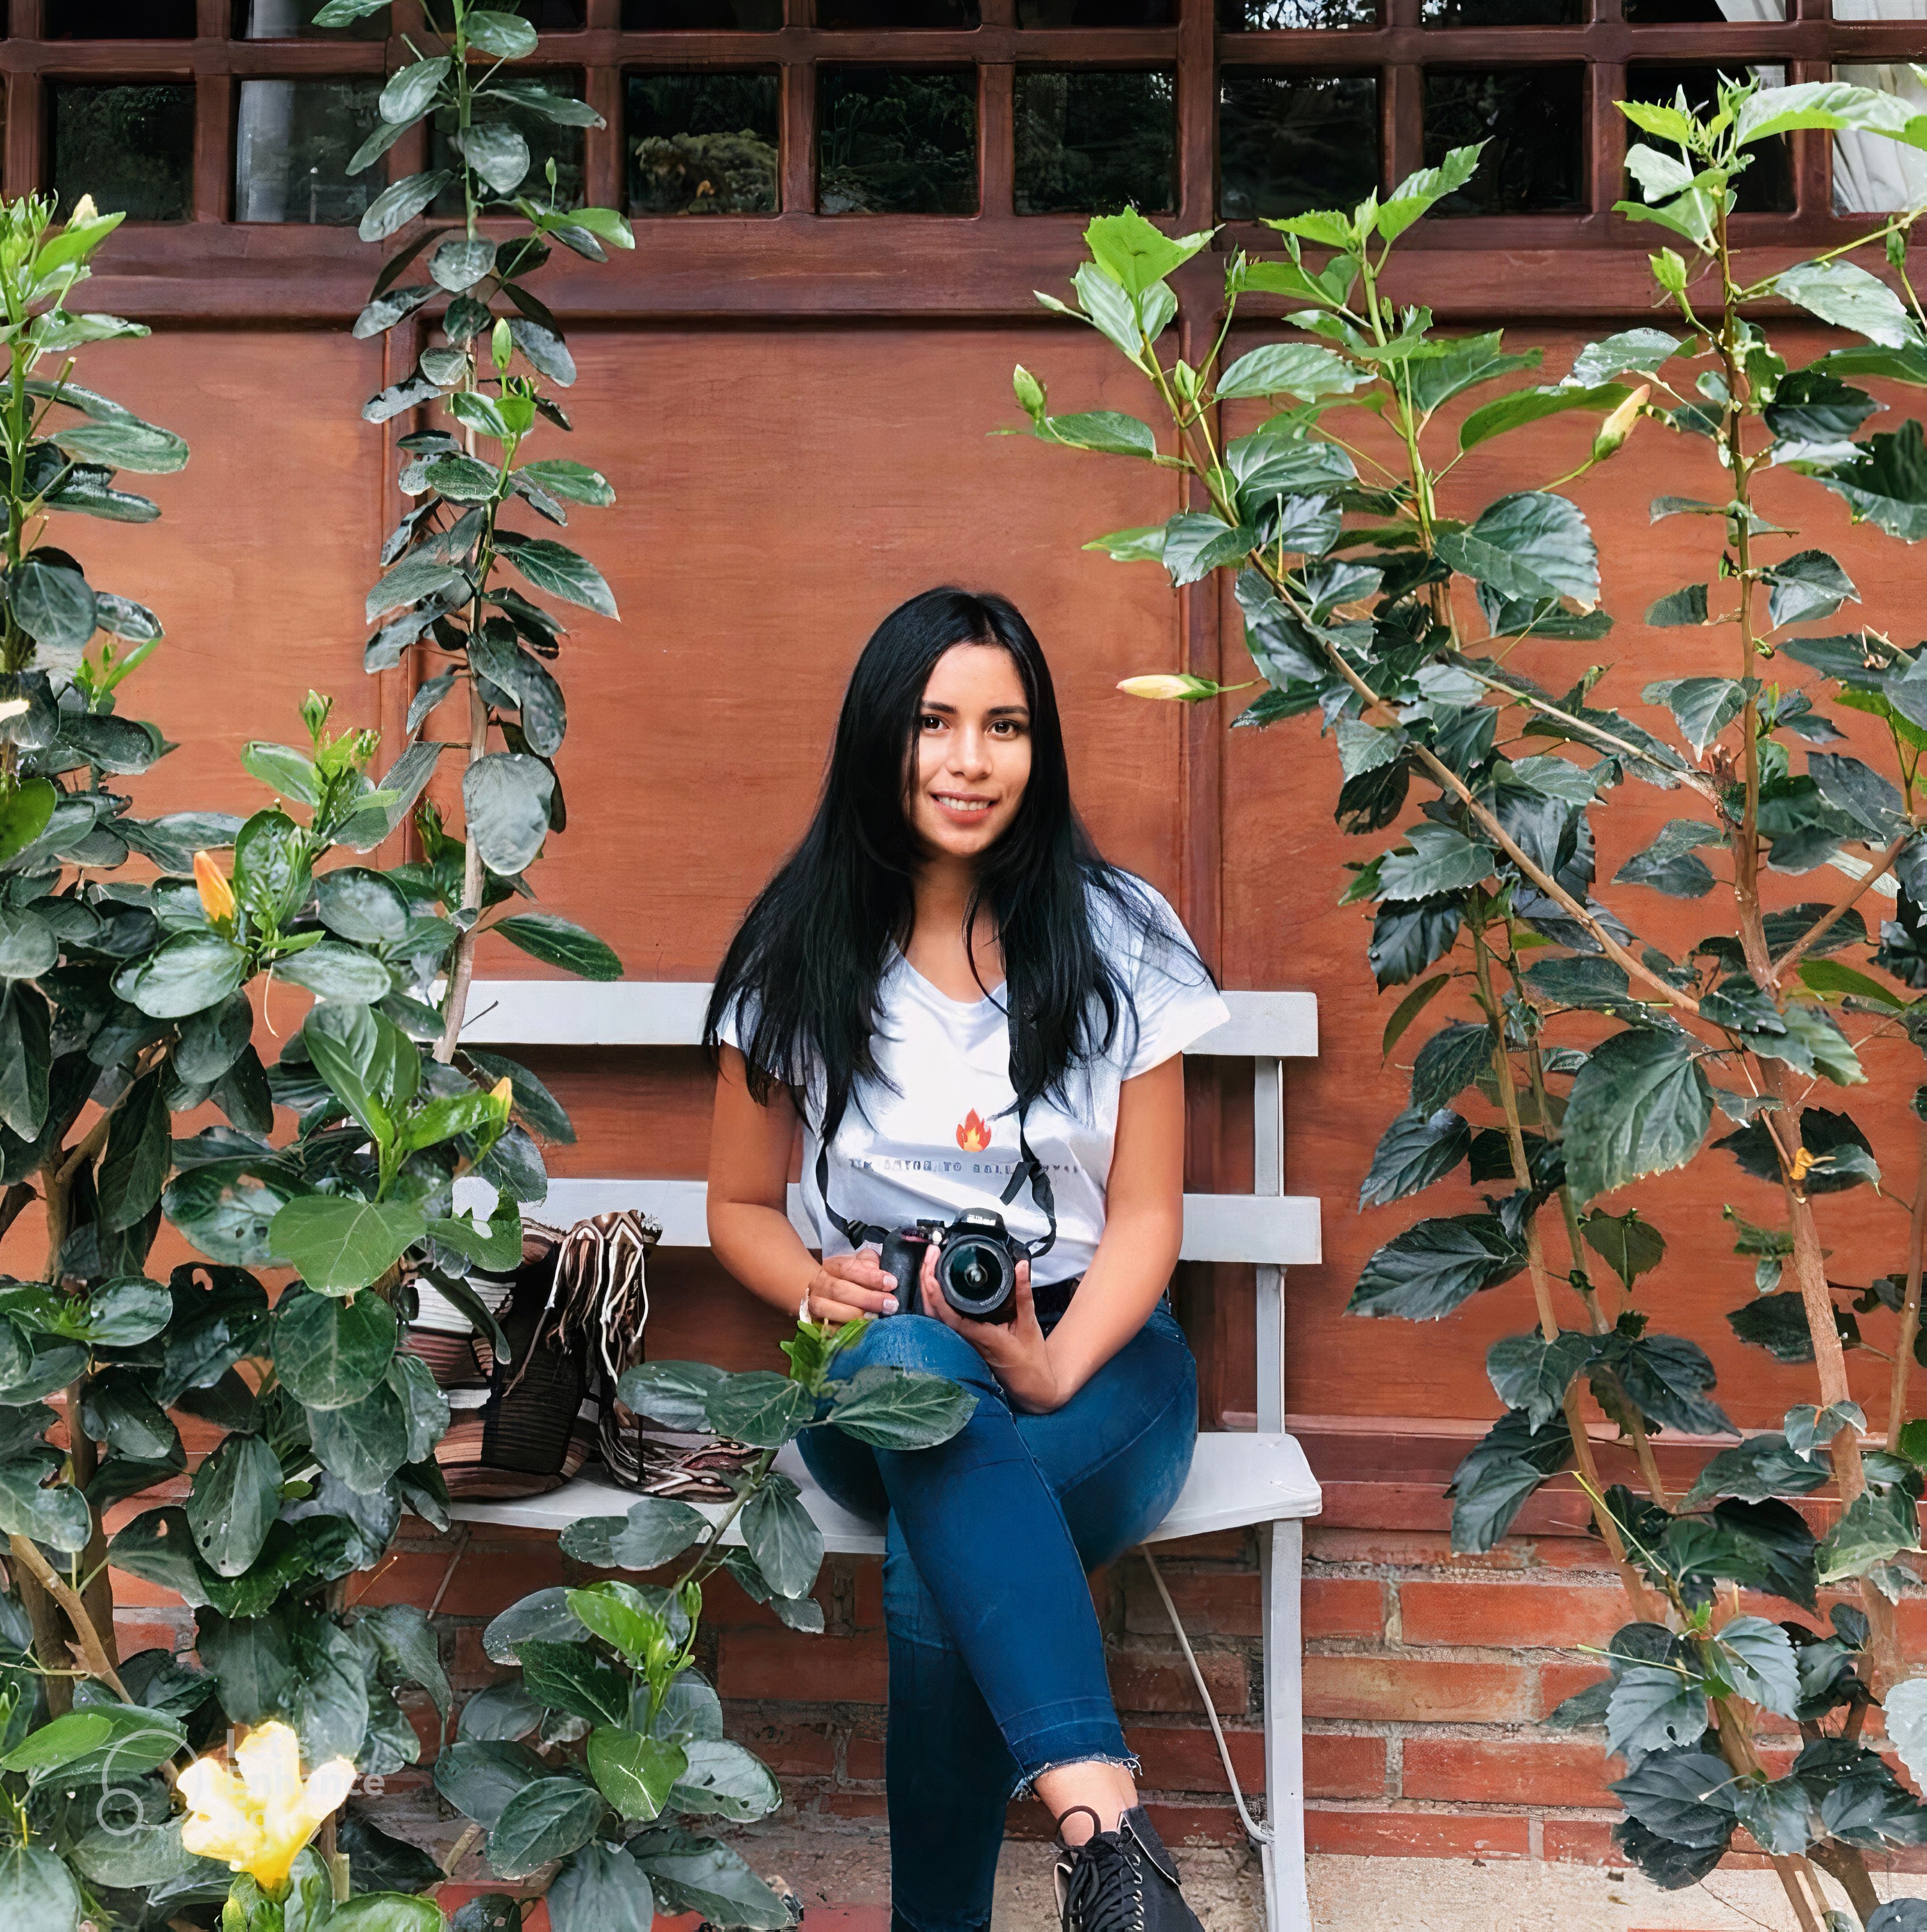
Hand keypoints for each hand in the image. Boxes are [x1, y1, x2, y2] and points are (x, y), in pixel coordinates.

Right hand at [803, 1249, 901, 1326]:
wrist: (822, 1294)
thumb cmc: (849, 1279)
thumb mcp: (859, 1264)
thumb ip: (869, 1261)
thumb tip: (877, 1267)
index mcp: (832, 1266)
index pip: (848, 1268)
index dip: (870, 1276)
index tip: (891, 1283)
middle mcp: (820, 1284)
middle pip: (839, 1289)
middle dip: (866, 1298)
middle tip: (890, 1305)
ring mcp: (814, 1304)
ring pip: (827, 1308)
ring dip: (853, 1314)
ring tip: (875, 1318)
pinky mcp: (815, 1322)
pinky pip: (826, 1328)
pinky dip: (841, 1329)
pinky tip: (859, 1330)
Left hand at [922, 1249, 1062, 1412]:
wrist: (1031, 1385)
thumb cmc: (1030, 1361)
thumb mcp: (1029, 1324)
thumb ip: (1023, 1294)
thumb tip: (1021, 1267)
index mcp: (980, 1337)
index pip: (950, 1316)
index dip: (937, 1296)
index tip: (931, 1274)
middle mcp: (966, 1339)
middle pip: (934, 1311)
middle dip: (927, 1281)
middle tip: (931, 1254)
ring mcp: (963, 1340)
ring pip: (935, 1315)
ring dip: (929, 1288)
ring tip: (931, 1262)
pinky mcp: (965, 1338)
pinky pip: (944, 1318)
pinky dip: (937, 1298)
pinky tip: (937, 1282)